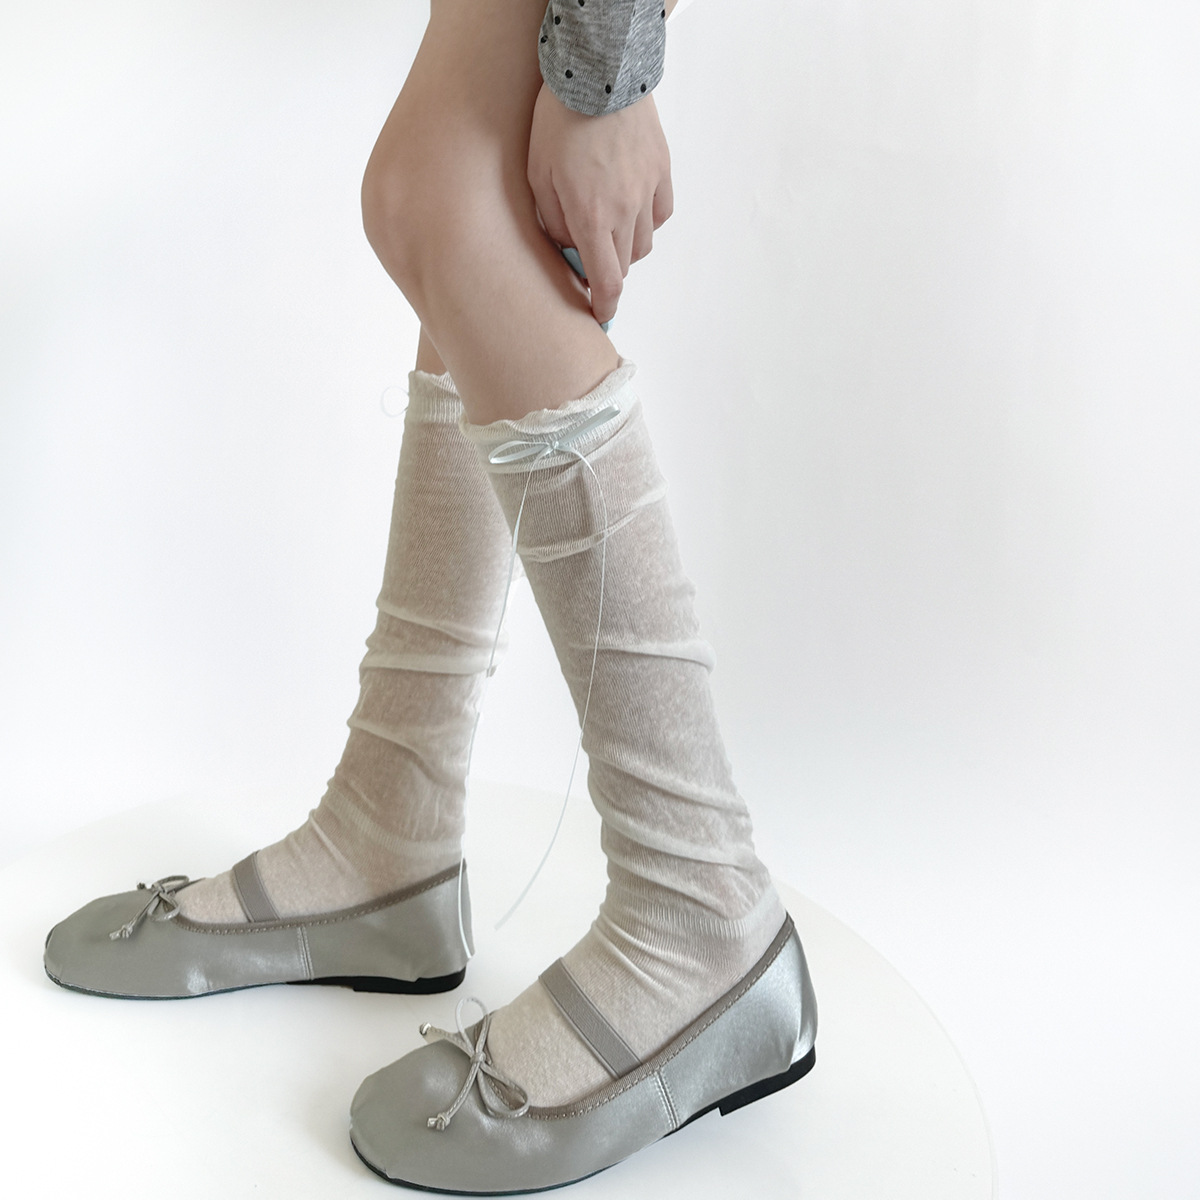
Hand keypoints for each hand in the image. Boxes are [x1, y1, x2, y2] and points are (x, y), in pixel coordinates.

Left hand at [527, 84, 673, 325]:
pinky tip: (630, 208)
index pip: (606, 281)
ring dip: (625, 247)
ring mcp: (648, 190)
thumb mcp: (538, 178)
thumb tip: (568, 251)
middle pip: (624, 265)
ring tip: (607, 229)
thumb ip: (553, 223)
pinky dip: (647, 221)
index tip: (600, 315)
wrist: (598, 73)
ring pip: (643, 243)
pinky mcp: (662, 170)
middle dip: (607, 271)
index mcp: (593, 218)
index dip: (605, 304)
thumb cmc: (558, 123)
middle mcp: (626, 211)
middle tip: (590, 260)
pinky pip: (660, 214)